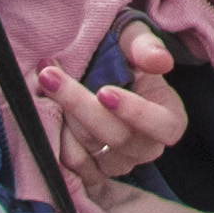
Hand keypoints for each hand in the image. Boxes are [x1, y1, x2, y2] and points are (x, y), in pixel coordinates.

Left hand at [37, 20, 187, 191]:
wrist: (98, 69)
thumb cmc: (122, 53)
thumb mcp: (134, 39)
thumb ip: (145, 46)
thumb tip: (162, 61)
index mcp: (169, 118)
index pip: (162, 126)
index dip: (135, 112)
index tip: (104, 91)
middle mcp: (146, 147)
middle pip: (117, 137)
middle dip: (80, 105)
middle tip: (49, 75)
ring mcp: (119, 164)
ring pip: (89, 150)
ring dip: (63, 117)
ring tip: (44, 83)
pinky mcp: (92, 173)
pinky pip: (71, 165)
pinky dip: (55, 139)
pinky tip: (45, 109)